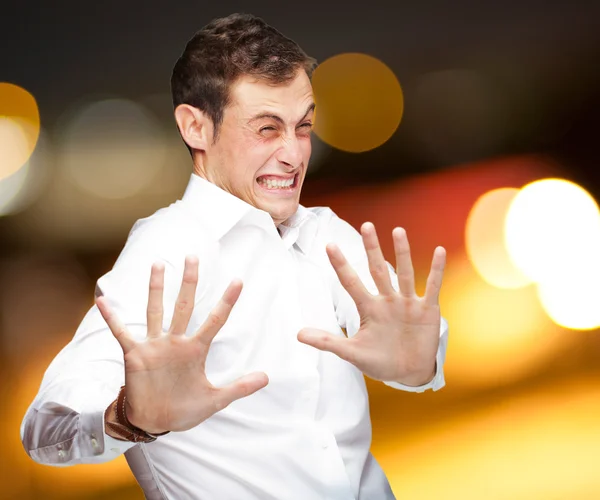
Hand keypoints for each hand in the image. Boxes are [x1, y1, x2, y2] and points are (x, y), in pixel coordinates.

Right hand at [96, 256, 267, 433]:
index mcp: (196, 350)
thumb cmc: (184, 409)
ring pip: (156, 311)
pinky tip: (103, 300)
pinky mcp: (134, 354)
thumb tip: (267, 378)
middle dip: (189, 282)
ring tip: (158, 264)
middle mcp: (175, 342)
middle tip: (193, 256)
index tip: (238, 281)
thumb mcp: (215, 400)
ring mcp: (154, 346)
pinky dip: (112, 317)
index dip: (227, 302)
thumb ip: (239, 388)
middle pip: (184, 305)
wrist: (154, 422)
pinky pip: (121, 332)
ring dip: (156, 289)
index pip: (215, 320)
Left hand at [298, 223, 445, 385]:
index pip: (351, 282)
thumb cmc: (379, 361)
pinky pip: (432, 287)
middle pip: (378, 269)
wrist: (409, 373)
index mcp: (368, 308)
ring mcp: (407, 303)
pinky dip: (437, 270)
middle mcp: (387, 300)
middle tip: (366, 225)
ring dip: (402, 253)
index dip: (341, 265)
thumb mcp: (352, 353)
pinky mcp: (427, 309)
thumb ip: (327, 342)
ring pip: (404, 273)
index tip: (329, 245)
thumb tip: (298, 335)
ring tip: (398, 230)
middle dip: (371, 248)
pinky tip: (440, 251)